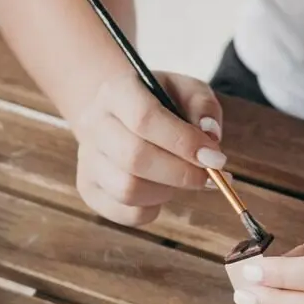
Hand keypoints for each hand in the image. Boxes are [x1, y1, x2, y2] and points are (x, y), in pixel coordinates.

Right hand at [73, 72, 223, 227]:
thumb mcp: (187, 90)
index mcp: (116, 91)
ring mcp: (87, 158)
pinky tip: (163, 190)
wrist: (123, 115)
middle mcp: (94, 123)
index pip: (144, 117)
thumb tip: (210, 135)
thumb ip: (203, 106)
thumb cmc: (162, 102)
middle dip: (181, 173)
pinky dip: (153, 208)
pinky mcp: (89, 188)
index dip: (183, 142)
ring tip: (183, 178)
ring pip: (128, 189)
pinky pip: (126, 213)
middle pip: (134, 157)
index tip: (215, 158)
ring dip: (168, 191)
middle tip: (209, 177)